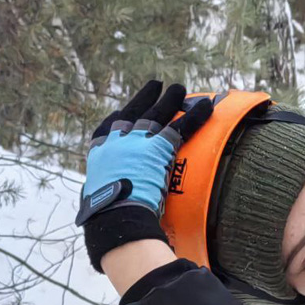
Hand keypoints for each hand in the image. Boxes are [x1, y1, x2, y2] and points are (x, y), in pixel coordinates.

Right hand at [75, 80, 212, 270]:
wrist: (116, 215)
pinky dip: (196, 116)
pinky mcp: (159, 147)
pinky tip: (207, 106)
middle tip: (155, 86)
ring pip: (158, 115)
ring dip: (171, 100)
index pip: (107, 129)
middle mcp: (117, 141)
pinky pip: (182, 127)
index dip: (118, 119)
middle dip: (145, 99)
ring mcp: (138, 141)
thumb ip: (102, 197)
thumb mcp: (97, 201)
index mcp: (100, 153)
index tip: (122, 110)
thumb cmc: (104, 218)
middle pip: (134, 114)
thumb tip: (99, 215)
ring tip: (179, 88)